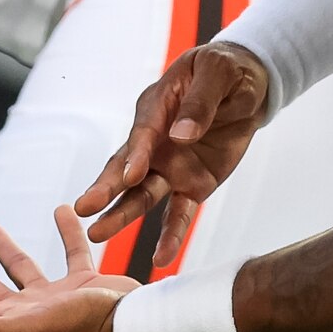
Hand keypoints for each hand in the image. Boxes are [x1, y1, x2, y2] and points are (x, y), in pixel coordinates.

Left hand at [0, 206, 133, 331]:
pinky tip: (62, 210)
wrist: (140, 325)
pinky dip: (66, 232)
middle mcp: (23, 314)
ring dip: (0, 247)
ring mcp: (54, 301)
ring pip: (18, 268)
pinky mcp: (85, 287)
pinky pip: (71, 254)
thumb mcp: (30, 328)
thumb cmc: (85, 328)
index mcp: (3, 324)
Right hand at [76, 41, 268, 259]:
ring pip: (142, 195)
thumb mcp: (217, 74)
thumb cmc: (225, 72)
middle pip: (127, 168)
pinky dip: (171, 236)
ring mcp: (170, 167)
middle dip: (107, 188)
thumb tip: (182, 135)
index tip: (131, 175)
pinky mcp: (192, 186)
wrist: (248, 87)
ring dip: (121, 215)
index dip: (137, 154)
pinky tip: (161, 259)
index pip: (143, 134)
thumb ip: (200, 103)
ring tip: (96, 235)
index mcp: (156, 107)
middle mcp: (155, 142)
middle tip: (84, 209)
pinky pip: (180, 214)